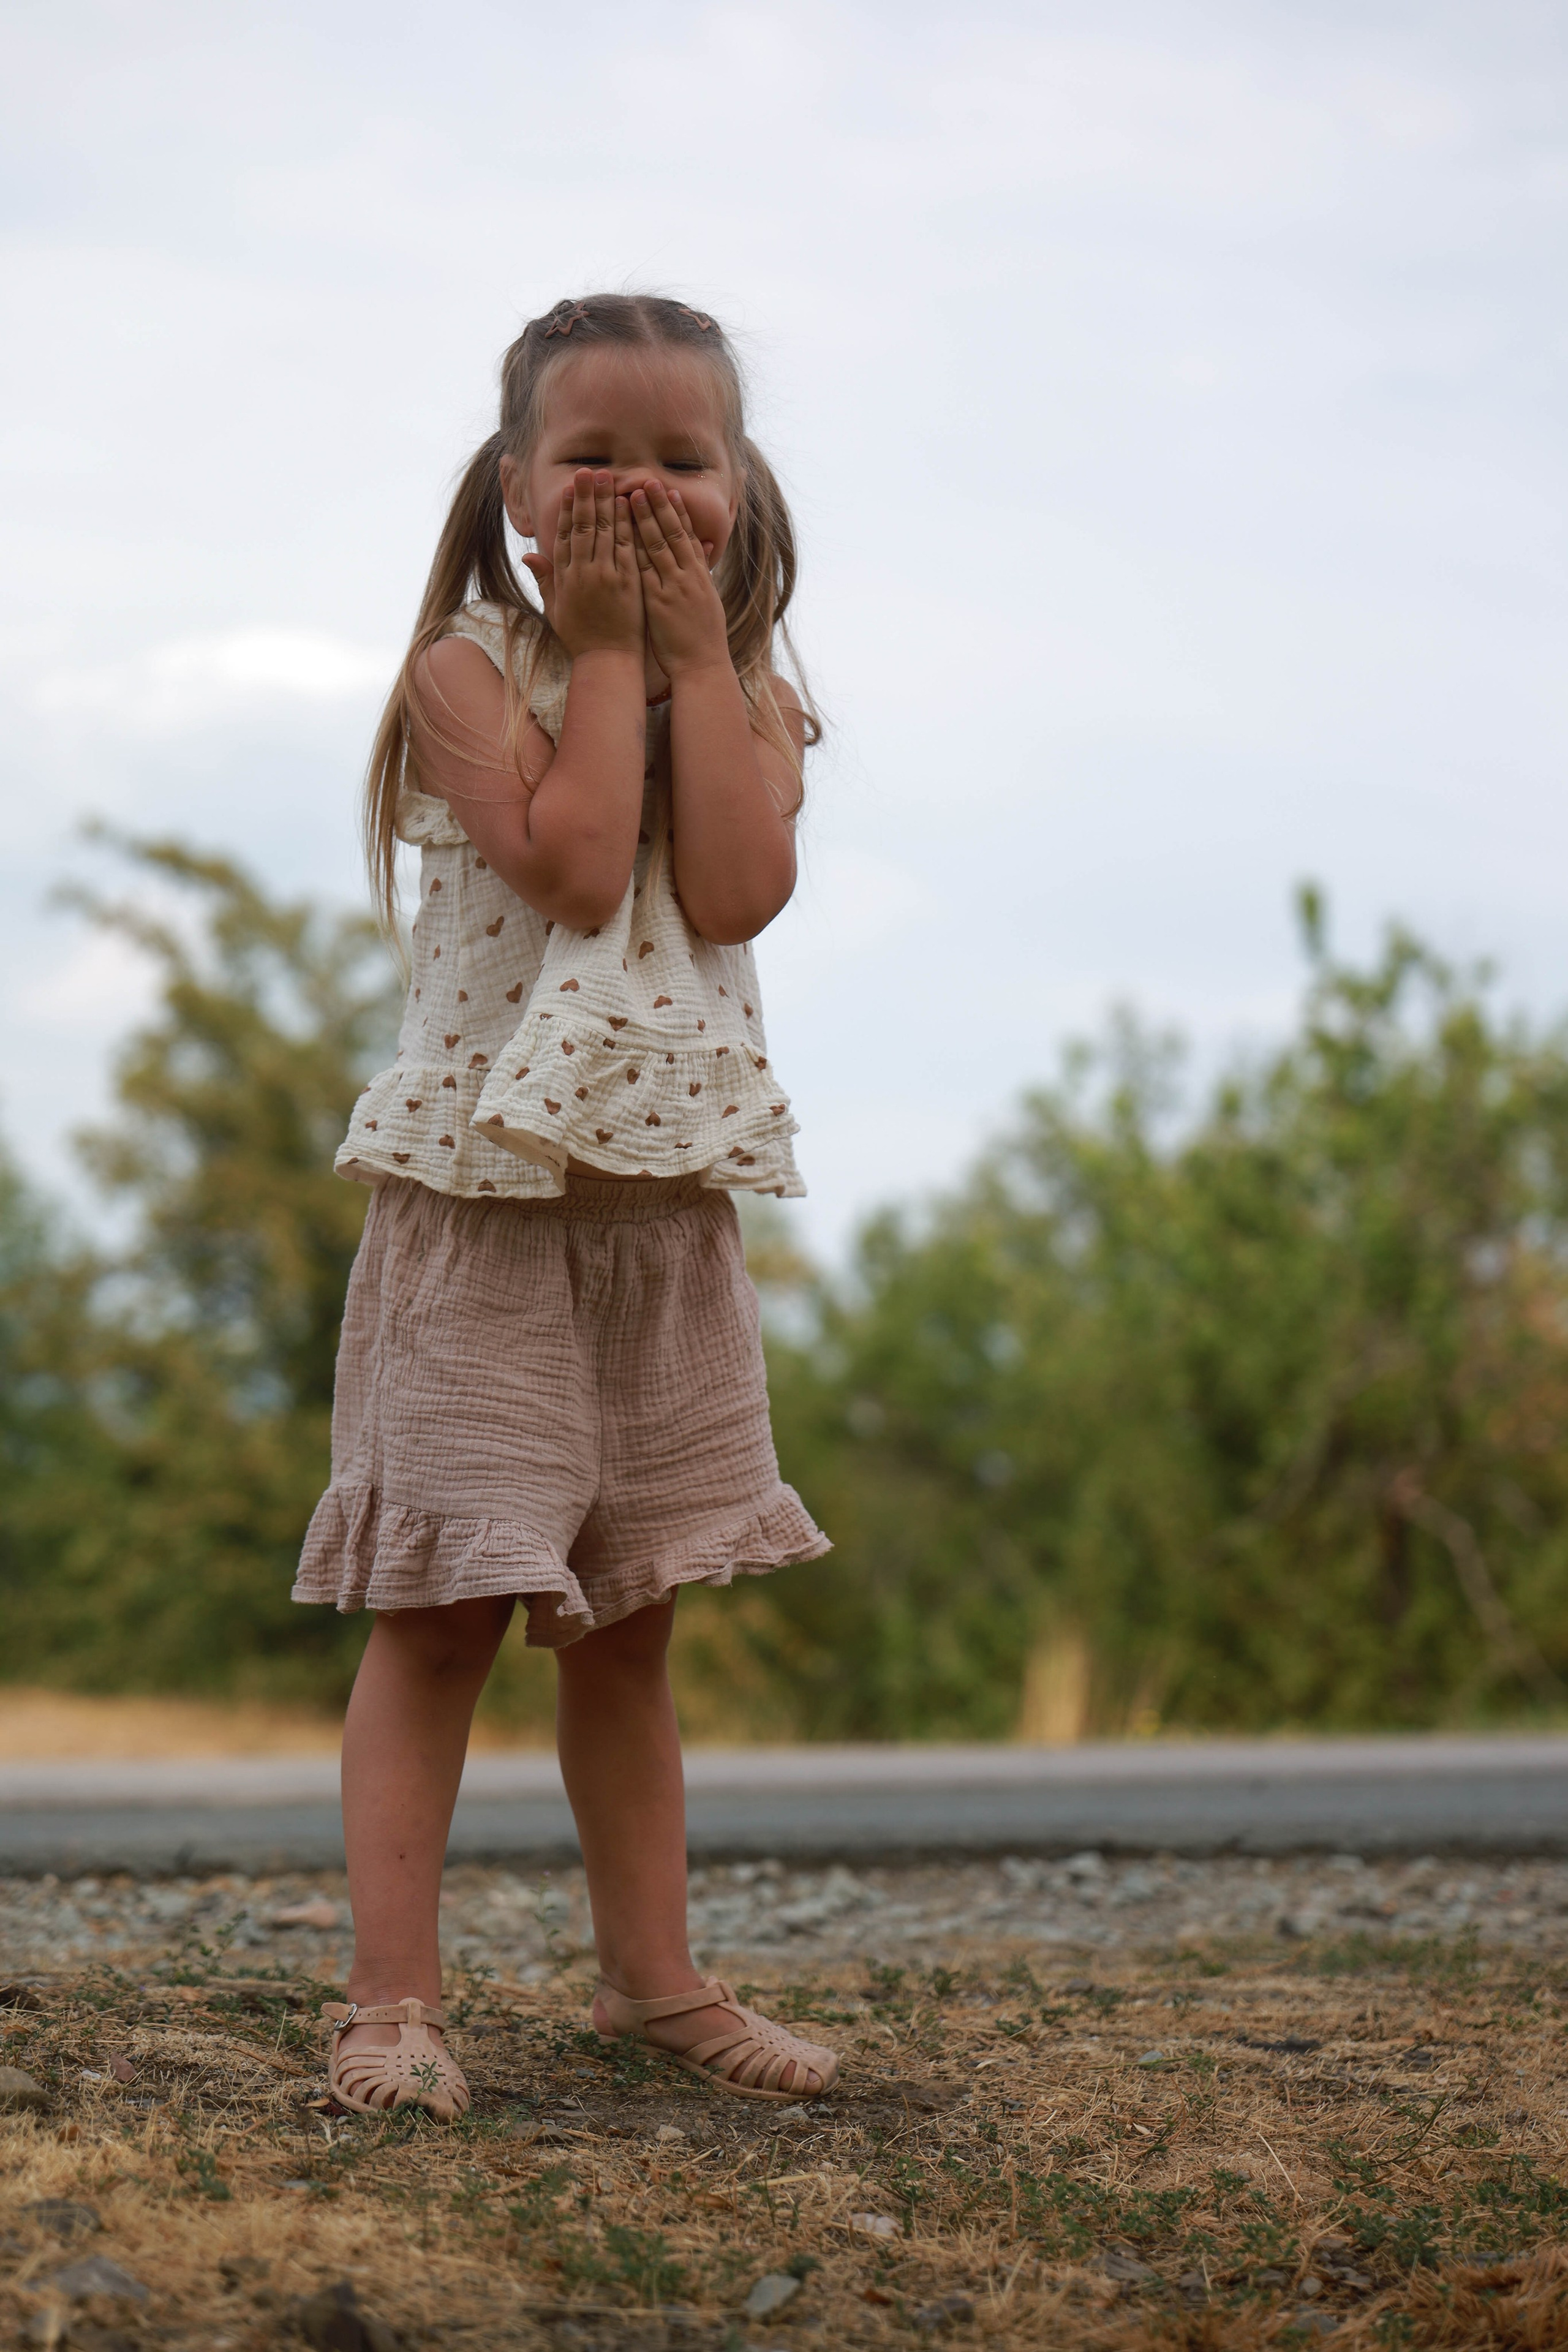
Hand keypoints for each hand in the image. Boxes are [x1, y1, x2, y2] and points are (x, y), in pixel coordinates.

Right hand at [522, 470, 642, 658]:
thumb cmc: (581, 638)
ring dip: (605, 501)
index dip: (569, 510)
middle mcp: (583, 573)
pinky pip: (626, 546)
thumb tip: (529, 555)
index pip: (566, 535)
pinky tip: (628, 504)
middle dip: (586, 496)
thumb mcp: (555, 609)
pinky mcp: (627, 582)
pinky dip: (626, 523)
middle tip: (589, 471)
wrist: (606, 661)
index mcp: (565, 578)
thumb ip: (544, 579)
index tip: (572, 488)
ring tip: (608, 477)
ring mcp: (606, 576)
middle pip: (584, 526)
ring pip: (604, 531)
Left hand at [630, 482, 730, 680]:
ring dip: (645, 518)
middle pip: (673, 533)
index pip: (687, 536)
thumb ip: (702, 573)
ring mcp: (674, 587)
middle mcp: (689, 576)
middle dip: (660, 506)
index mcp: (700, 576)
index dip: (677, 512)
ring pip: (658, 545)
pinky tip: (623, 532)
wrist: (703, 666)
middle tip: (648, 481)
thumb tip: (702, 550)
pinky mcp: (659, 601)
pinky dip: (635, 548)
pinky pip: (644, 569)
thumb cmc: (702, 639)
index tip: (668, 490)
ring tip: (633, 495)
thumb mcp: (707, 602)